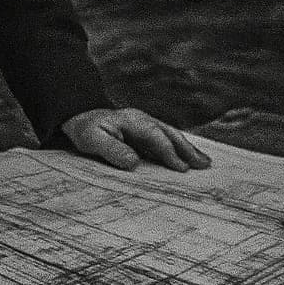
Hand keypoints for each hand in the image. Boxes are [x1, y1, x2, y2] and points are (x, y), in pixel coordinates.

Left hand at [60, 107, 211, 172]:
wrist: (79, 116)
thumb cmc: (85, 130)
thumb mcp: (91, 139)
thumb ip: (111, 150)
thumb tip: (134, 163)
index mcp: (132, 121)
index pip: (155, 137)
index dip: (169, 152)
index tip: (181, 168)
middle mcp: (142, 120)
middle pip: (169, 133)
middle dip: (187, 149)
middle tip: (204, 165)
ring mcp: (145, 124)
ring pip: (171, 135)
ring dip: (188, 148)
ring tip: (204, 163)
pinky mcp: (144, 132)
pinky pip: (165, 139)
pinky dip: (179, 148)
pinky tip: (188, 159)